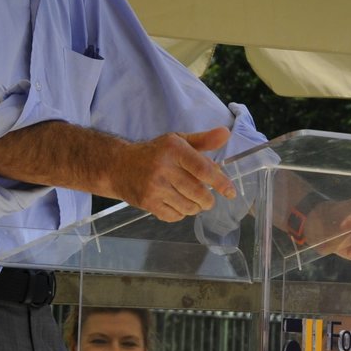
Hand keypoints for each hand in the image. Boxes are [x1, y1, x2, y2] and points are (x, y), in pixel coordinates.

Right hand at [111, 128, 237, 221]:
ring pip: (188, 207)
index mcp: (174, 149)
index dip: (221, 183)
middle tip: (207, 199)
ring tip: (191, 200)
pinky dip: (181, 213)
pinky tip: (176, 204)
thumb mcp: (177, 141)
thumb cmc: (154, 153)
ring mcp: (154, 187)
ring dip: (195, 207)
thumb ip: (203, 140)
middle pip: (198, 193)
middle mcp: (164, 168)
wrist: (119, 166)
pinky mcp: (147, 202)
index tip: (231, 192)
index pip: (203, 169)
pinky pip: (174, 216)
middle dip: (208, 200)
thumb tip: (226, 133)